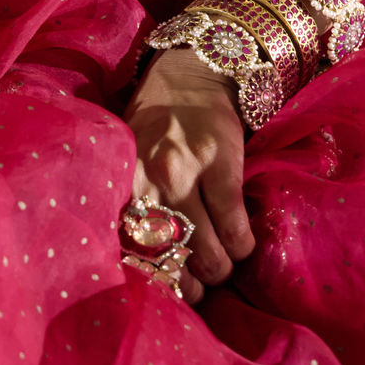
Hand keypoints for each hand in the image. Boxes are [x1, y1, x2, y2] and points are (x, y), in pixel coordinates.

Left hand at [125, 47, 254, 303]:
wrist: (189, 74)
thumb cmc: (154, 123)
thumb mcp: (128, 158)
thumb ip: (130, 200)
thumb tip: (145, 259)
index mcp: (122, 182)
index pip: (129, 248)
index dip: (149, 280)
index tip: (163, 290)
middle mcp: (148, 179)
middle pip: (168, 257)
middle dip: (188, 282)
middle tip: (198, 285)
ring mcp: (185, 171)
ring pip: (205, 249)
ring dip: (218, 269)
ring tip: (222, 267)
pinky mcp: (220, 164)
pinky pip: (233, 223)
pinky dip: (241, 244)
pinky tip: (242, 245)